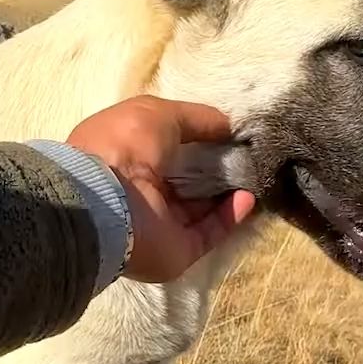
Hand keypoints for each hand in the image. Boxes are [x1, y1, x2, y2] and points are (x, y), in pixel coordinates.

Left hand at [66, 95, 256, 282]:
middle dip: (215, 168)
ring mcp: (158, 223)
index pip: (165, 149)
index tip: (227, 132)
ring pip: (200, 208)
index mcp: (126, 156)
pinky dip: (230, 216)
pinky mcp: (177, 250)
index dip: (196, 139)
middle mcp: (140, 191)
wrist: (108, 201)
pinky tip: (247, 197)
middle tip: (246, 154)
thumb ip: (196, 118)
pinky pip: (209, 232)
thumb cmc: (125, 146)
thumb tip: (227, 125)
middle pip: (185, 181)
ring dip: (227, 192)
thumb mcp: (160, 113)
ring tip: (254, 174)